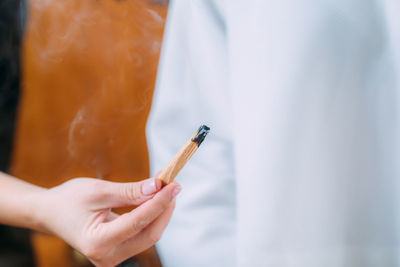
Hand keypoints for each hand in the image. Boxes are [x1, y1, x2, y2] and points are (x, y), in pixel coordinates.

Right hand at [34, 177, 179, 266]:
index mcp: (97, 242)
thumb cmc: (69, 200)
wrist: (50, 213)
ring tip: (166, 189)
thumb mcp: (98, 190)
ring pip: (148, 235)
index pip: (139, 222)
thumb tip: (157, 186)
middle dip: (164, 209)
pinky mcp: (118, 251)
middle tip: (173, 185)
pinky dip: (151, 217)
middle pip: (149, 234)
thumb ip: (129, 191)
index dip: (159, 202)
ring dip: (160, 212)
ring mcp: (113, 257)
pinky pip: (142, 235)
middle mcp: (107, 256)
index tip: (173, 184)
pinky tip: (156, 200)